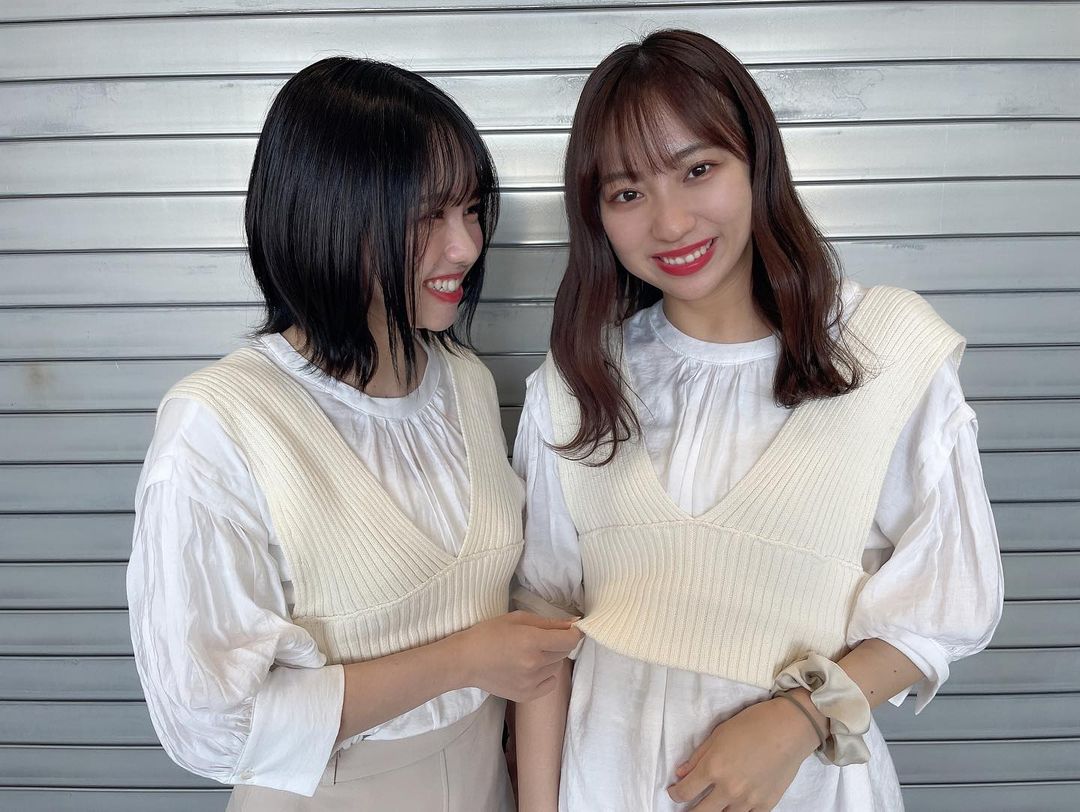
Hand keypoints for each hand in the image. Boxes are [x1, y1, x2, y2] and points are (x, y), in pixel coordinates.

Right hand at [452, 611, 581, 701]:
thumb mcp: (517, 619)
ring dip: (550, 659)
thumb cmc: (488, 634)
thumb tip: (574, 623)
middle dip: (558, 643)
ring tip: (529, 654)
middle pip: (564, 652)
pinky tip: (530, 669)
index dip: (573, 633)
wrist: (465, 661)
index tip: (569, 630)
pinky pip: (550, 683)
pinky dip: (545, 675)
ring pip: (557, 667)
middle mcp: (534, 663)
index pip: (570, 640)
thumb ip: (548, 622)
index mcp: (532, 641)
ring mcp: (531, 682)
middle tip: (540, 639)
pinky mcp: (527, 695)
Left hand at [667, 696, 819, 810]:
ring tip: (712, 805)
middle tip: (688, 806)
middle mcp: (729, 788)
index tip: (674, 792)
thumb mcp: (718, 734)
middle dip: (689, 811)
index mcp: (713, 768)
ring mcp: (748, 800)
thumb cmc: (753, 724)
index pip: (684, 792)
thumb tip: (681, 773)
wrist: (789, 728)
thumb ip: (697, 757)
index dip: (675, 794)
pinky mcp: (766, 805)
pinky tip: (734, 806)